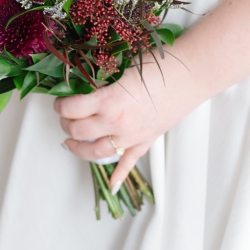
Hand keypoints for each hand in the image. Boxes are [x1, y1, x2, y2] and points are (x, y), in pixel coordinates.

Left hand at [55, 59, 202, 191]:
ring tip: (70, 142)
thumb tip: (82, 83)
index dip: (60, 105)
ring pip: (97, 153)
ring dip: (79, 149)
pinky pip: (129, 163)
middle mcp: (117, 123)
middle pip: (78, 131)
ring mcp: (132, 136)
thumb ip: (100, 79)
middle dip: (66, 124)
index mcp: (107, 102)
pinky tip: (112, 185)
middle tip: (64, 117)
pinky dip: (119, 175)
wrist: (190, 74)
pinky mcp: (147, 141)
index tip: (59, 101)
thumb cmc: (158, 64)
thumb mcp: (120, 66)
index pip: (70, 109)